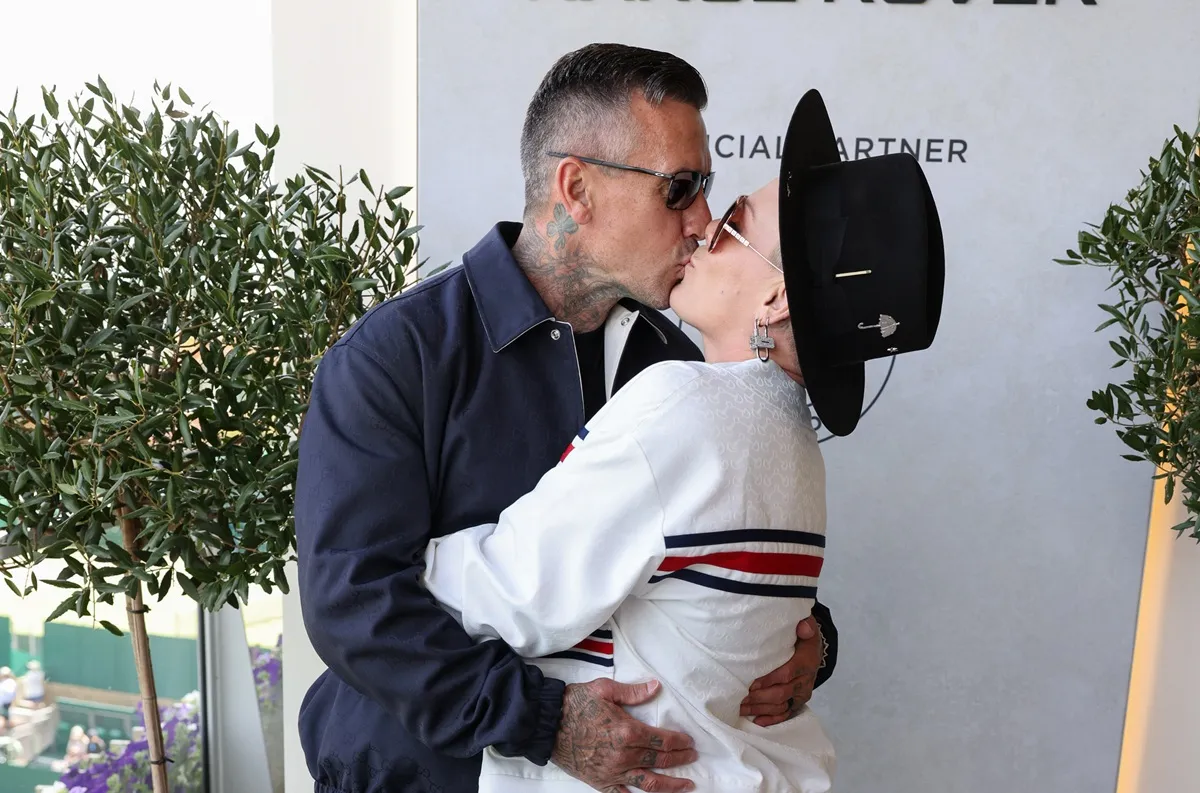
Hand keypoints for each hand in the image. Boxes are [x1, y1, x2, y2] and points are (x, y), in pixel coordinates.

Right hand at [552, 678, 697, 792]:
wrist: (546, 723)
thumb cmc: (574, 703)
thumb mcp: (604, 689)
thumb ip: (633, 692)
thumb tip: (655, 687)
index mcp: (627, 731)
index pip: (662, 740)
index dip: (679, 742)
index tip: (689, 742)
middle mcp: (623, 756)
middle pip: (660, 760)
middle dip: (680, 759)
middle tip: (692, 757)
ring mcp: (612, 772)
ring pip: (649, 782)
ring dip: (671, 785)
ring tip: (686, 785)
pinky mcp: (600, 782)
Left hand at [740, 615, 822, 726]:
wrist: (813, 650)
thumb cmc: (802, 637)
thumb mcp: (806, 627)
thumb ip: (805, 625)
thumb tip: (803, 627)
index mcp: (806, 661)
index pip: (787, 673)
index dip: (769, 679)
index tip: (751, 682)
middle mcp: (805, 681)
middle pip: (781, 693)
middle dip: (759, 697)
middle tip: (740, 697)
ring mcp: (801, 693)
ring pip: (781, 706)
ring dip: (760, 709)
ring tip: (741, 708)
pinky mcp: (797, 702)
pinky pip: (785, 714)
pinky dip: (771, 719)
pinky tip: (757, 721)